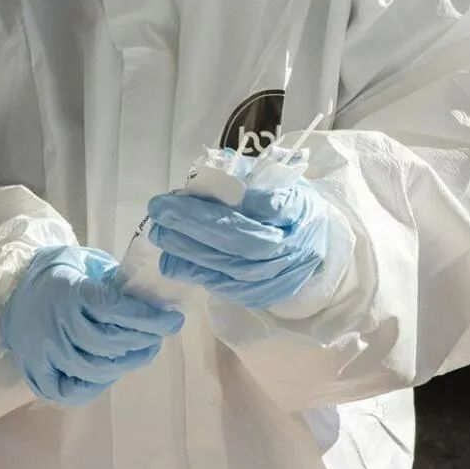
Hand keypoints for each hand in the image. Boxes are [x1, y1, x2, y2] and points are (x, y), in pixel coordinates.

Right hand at [0, 246, 183, 405]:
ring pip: (94, 367)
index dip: (148, 317)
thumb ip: (114, 280)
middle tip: (162, 333)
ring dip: (128, 363)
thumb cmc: (59, 275)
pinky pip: (69, 391)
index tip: (173, 319)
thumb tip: (151, 298)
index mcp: (67, 290)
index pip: (114, 308)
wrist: (11, 290)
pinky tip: (112, 372)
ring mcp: (43, 351)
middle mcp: (54, 322)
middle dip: (144, 339)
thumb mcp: (86, 262)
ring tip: (146, 351)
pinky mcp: (36, 372)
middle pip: (108, 341)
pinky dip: (95, 387)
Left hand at [147, 179, 327, 308]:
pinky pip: (224, 287)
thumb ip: (249, 177)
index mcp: (302, 213)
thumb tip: (209, 172)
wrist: (310, 250)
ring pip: (230, 267)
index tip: (198, 188)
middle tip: (162, 208)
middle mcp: (293, 249)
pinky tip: (171, 258)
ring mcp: (278, 278)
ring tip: (160, 232)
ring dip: (189, 250)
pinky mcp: (260, 296)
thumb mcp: (280, 183)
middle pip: (244, 240)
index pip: (272, 207)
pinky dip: (196, 272)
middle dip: (198, 223)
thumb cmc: (289, 209)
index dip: (237, 201)